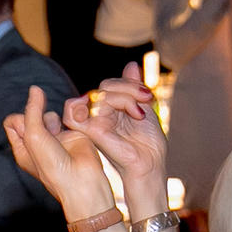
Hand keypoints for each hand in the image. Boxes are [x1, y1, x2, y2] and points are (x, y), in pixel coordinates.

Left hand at [3, 86, 114, 218]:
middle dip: (37, 118)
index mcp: (22, 148)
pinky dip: (69, 118)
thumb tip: (35, 89)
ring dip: (52, 118)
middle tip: (46, 133)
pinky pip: (66, 117)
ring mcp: (55, 139)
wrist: (83, 182)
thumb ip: (33, 110)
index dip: (20, 119)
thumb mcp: (34, 136)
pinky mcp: (72, 135)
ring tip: (58, 132)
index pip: (13, 122)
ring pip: (48, 114)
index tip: (30, 128)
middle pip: (30, 115)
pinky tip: (71, 128)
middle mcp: (37, 144)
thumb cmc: (54, 167)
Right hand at [65, 65, 166, 208]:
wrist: (150, 166)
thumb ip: (134, 88)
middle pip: (104, 86)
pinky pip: (81, 111)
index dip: (128, 83)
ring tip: (141, 111)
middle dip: (129, 87)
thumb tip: (130, 64)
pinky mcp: (93, 132)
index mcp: (108, 111)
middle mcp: (98, 116)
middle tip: (147, 98)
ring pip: (100, 94)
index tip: (148, 94)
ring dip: (126, 96)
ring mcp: (94, 123)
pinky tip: (134, 112)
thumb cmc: (148, 145)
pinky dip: (112, 103)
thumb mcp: (144, 108)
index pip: (109, 85)